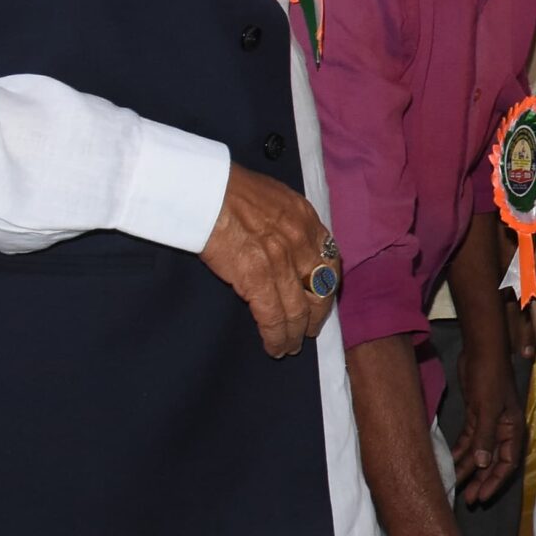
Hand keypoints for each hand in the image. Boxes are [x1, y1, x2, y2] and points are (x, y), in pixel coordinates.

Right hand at [200, 165, 335, 356]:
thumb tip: (286, 241)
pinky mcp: (257, 278)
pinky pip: (274, 317)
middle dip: (317, 315)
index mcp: (306, 219)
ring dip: (295, 333)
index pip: (330, 261)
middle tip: (309, 330)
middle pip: (320, 289)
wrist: (204, 189)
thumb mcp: (274, 197)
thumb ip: (287, 220)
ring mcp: (281, 261)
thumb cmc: (229, 189)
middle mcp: (301, 241)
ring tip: (289, 346)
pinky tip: (274, 346)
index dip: (327, 286)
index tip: (321, 299)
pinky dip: (276, 337)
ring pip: (298, 310)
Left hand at [452, 349, 521, 504]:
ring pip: (479, 453)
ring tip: (456, 487)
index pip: (508, 462)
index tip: (481, 496)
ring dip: (469, 469)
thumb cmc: (489, 377)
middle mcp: (503, 429)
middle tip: (468, 500)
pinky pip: (469, 440)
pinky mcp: (476, 416)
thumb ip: (485, 437)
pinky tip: (451, 464)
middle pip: (493, 462)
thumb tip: (481, 465)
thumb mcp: (487, 408)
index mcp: (513, 428)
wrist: (481, 350)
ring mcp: (489, 423)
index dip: (495, 481)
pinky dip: (461, 452)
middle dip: (481, 480)